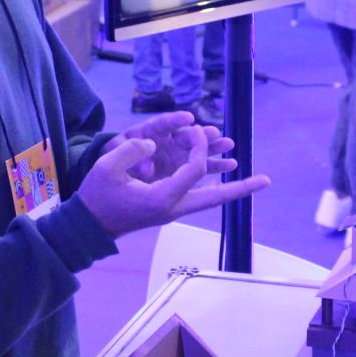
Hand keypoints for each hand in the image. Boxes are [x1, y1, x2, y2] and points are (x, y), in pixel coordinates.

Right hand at [78, 131, 269, 239]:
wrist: (89, 226)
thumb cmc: (96, 196)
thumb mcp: (108, 168)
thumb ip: (131, 151)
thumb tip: (152, 145)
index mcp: (162, 198)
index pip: (195, 169)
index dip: (201, 146)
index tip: (197, 130)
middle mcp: (173, 208)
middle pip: (215, 198)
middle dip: (241, 188)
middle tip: (267, 181)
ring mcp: (172, 211)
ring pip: (209, 200)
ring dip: (230, 188)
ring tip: (254, 181)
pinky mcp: (167, 209)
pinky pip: (198, 199)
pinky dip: (213, 190)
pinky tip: (224, 184)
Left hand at [119, 112, 236, 182]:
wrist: (111, 177)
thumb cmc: (112, 162)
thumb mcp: (112, 156)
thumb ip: (128, 156)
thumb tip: (146, 166)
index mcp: (147, 132)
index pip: (162, 123)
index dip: (175, 120)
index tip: (187, 118)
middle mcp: (165, 140)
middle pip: (185, 134)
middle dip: (200, 134)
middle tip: (214, 132)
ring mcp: (174, 154)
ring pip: (197, 148)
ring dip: (212, 147)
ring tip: (228, 144)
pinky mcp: (180, 168)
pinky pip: (200, 166)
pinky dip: (214, 165)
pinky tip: (230, 164)